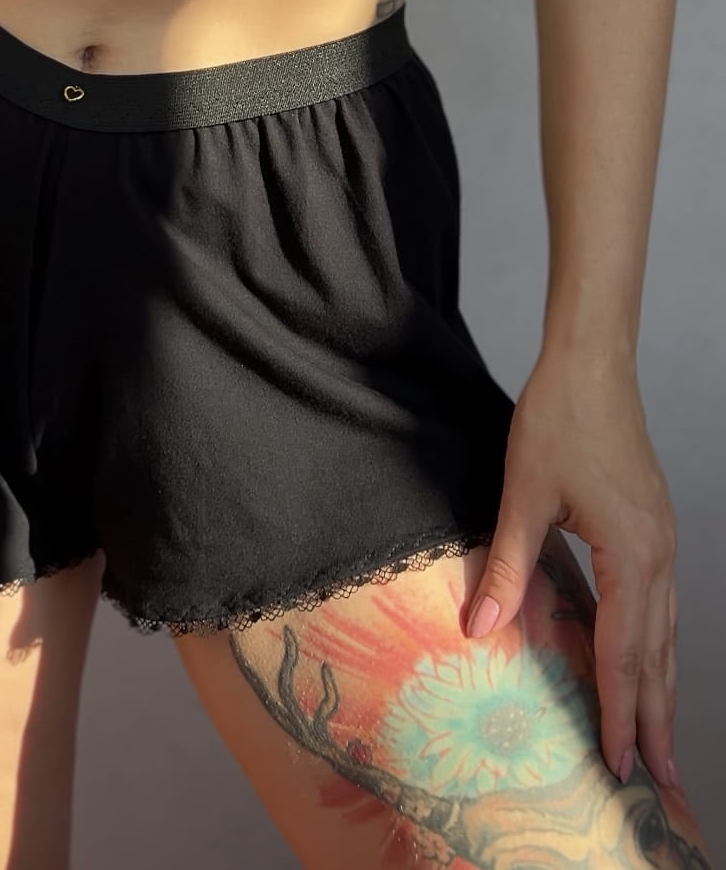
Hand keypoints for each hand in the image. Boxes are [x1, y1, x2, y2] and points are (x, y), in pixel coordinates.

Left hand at [464, 348, 678, 789]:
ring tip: (661, 741)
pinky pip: (661, 604)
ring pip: (667, 633)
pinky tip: (648, 664)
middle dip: (659, 721)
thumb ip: (508, 567)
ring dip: (663, 688)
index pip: (626, 652)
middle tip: (662, 783)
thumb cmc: (559, 419)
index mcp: (632, 554)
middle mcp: (658, 556)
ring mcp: (663, 541)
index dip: (621, 712)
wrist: (593, 362)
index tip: (620, 766)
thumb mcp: (524, 495)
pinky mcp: (655, 527)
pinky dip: (657, 646)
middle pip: (659, 655)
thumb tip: (478, 629)